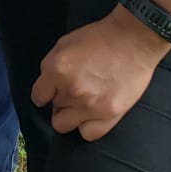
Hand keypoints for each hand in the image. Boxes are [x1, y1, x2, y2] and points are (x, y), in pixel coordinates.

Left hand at [31, 9, 170, 140]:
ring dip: (70, 115)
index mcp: (57, 69)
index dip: (44, 93)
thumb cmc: (99, 38)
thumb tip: (47, 84)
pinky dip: (87, 126)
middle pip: (53, 109)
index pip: (37, 96)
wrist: (132, 41)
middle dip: (59, 101)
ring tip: (81, 103)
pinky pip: (88, 133)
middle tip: (71, 91)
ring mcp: (90, 106)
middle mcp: (71, 90)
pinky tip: (92, 114)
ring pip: (65, 125)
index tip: (50, 92)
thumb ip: (50, 66)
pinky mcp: (110, 115)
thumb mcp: (64, 43)